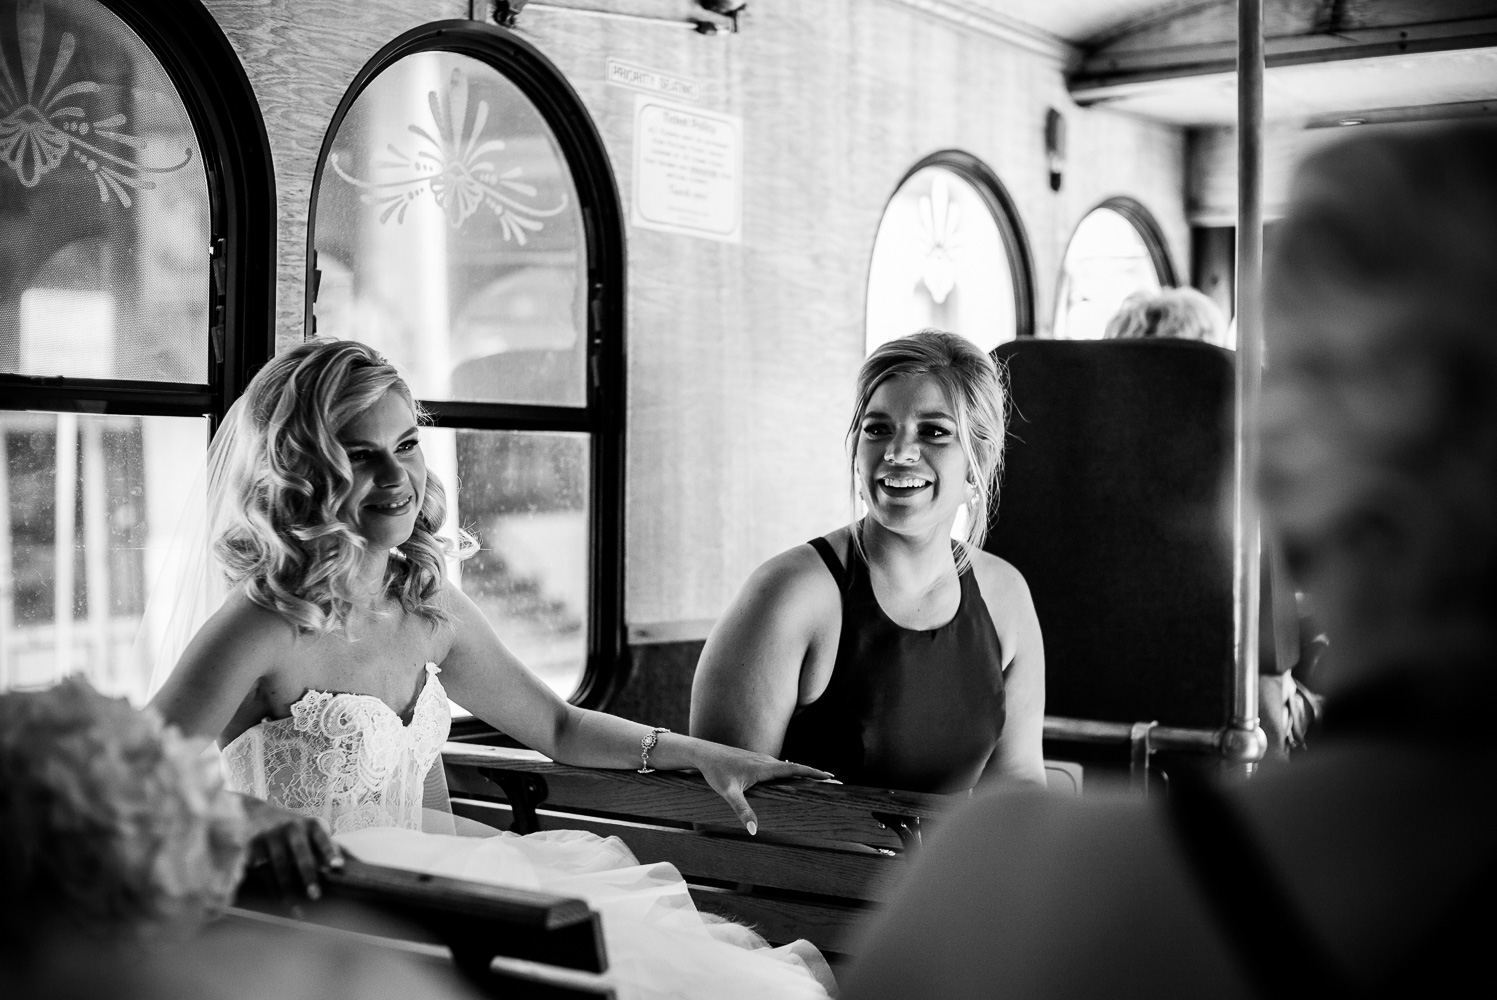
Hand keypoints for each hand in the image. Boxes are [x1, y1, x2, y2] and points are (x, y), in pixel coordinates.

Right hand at [240, 794, 342, 900]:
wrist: (252, 813)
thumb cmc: (291, 828)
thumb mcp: (309, 829)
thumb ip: (326, 845)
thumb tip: (352, 864)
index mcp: (309, 824)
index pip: (322, 837)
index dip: (329, 851)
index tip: (337, 866)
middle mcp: (290, 827)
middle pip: (300, 853)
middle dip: (308, 874)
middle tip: (316, 896)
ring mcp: (269, 836)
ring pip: (279, 866)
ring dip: (288, 889)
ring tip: (297, 909)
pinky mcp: (251, 847)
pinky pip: (262, 871)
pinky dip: (270, 888)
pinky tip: (277, 902)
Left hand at [692, 743, 832, 834]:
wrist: (704, 753)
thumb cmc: (716, 772)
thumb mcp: (728, 793)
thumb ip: (742, 811)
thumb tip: (754, 830)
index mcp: (764, 768)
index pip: (795, 769)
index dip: (813, 773)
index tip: (830, 776)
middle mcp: (766, 761)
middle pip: (797, 768)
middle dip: (815, 774)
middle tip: (835, 781)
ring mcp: (762, 760)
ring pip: (788, 766)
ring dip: (805, 772)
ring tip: (821, 781)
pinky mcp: (756, 761)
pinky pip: (780, 767)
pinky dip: (792, 771)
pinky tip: (794, 776)